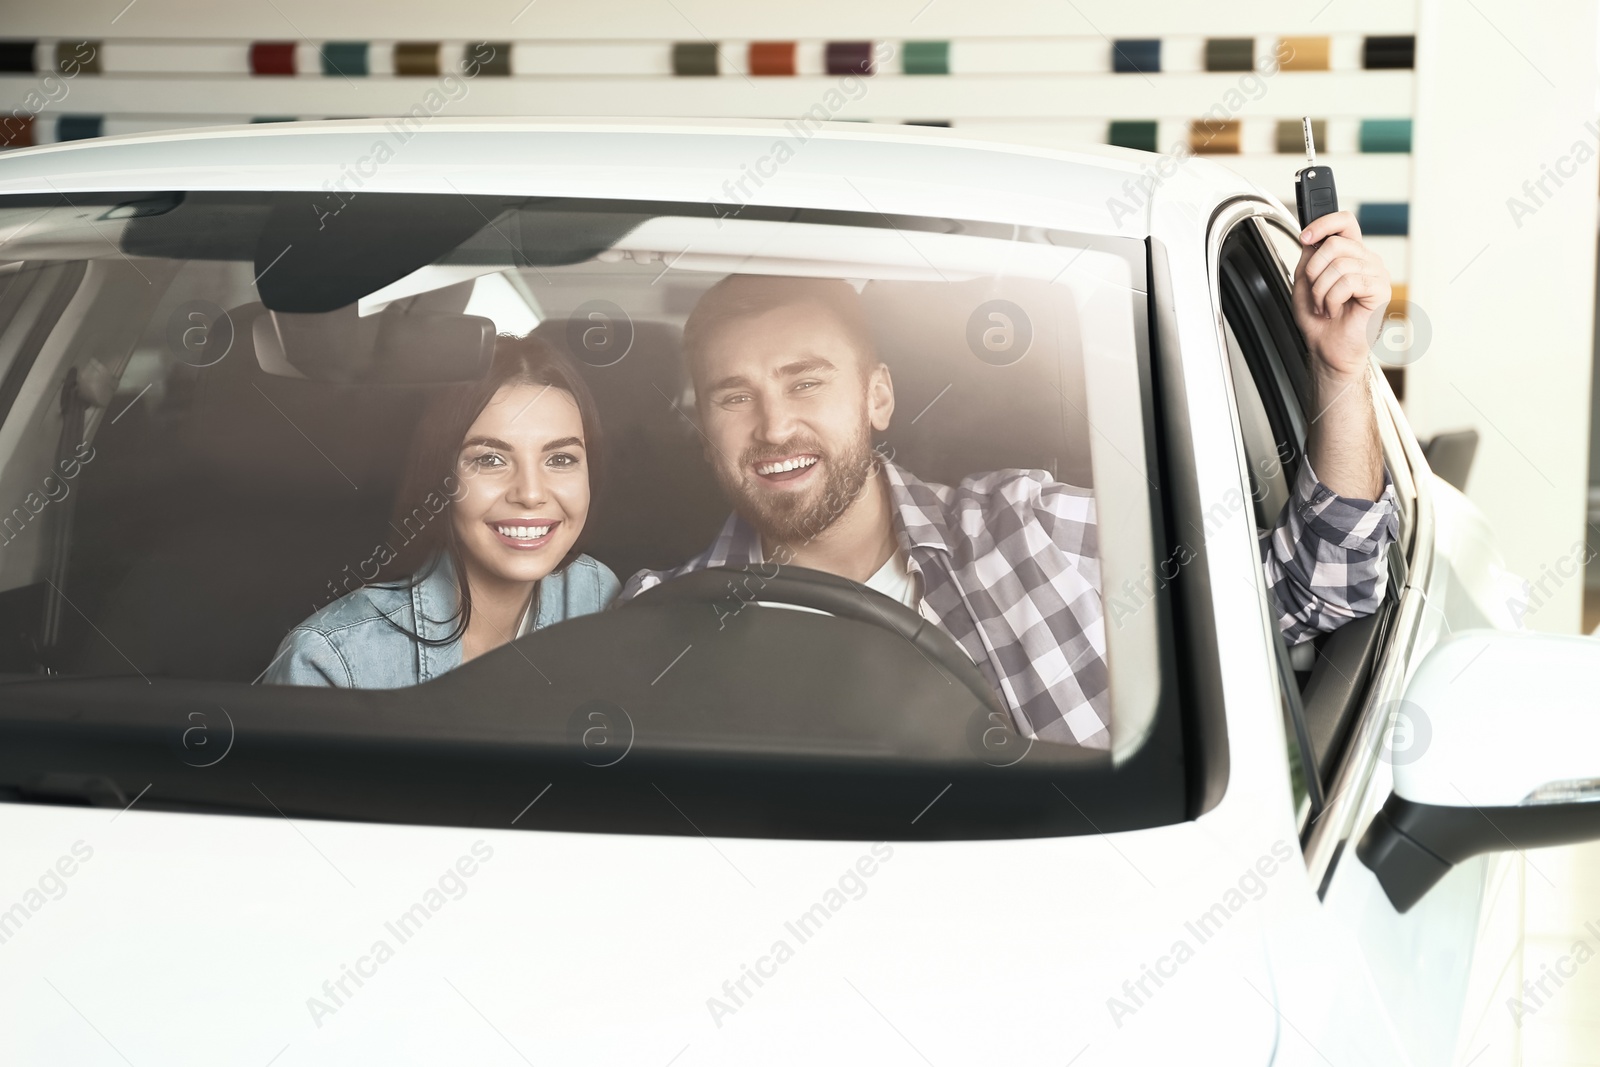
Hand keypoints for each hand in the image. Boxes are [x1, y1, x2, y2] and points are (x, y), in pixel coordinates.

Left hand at [1292, 210, 1390, 380]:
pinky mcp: (1380, 290)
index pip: (1344, 222)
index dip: (1323, 224)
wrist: (1327, 348)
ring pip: (1339, 264)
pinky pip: (1349, 282)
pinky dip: (1332, 299)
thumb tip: (1313, 238)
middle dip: (1314, 271)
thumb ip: (1309, 258)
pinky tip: (1335, 310)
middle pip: (1335, 243)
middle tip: (1314, 293)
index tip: (1305, 237)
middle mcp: (1365, 260)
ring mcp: (1376, 274)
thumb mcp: (1304, 282)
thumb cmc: (1319, 320)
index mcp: (1350, 255)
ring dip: (1321, 290)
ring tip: (1324, 305)